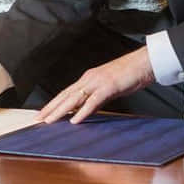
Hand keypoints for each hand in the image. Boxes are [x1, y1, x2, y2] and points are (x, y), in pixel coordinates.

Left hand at [38, 46, 154, 123]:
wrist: (145, 62)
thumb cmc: (130, 74)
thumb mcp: (109, 88)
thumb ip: (97, 98)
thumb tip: (86, 109)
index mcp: (88, 79)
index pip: (66, 93)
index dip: (53, 104)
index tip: (43, 113)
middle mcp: (89, 79)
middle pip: (65, 95)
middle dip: (50, 108)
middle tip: (37, 119)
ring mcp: (98, 82)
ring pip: (74, 98)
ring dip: (60, 111)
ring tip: (49, 121)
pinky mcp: (108, 86)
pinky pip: (93, 101)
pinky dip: (83, 111)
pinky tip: (74, 119)